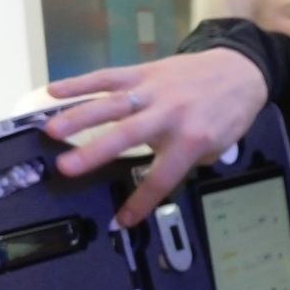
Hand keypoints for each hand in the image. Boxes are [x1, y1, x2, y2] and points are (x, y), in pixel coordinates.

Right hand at [45, 48, 267, 225]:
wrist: (239, 69)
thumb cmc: (229, 112)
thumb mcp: (220, 146)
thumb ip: (188, 160)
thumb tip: (156, 171)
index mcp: (192, 139)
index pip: (161, 177)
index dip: (141, 202)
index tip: (122, 220)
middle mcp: (169, 115)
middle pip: (127, 136)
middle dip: (95, 153)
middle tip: (66, 168)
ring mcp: (153, 91)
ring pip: (111, 104)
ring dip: (78, 116)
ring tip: (50, 131)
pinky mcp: (143, 72)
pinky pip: (108, 76)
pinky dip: (79, 82)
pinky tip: (52, 91)